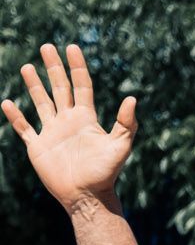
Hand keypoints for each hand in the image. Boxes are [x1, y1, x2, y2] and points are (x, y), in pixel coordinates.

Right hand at [2, 44, 136, 211]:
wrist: (87, 198)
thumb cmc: (105, 174)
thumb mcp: (120, 147)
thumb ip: (126, 124)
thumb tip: (133, 98)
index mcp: (86, 119)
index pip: (81, 86)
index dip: (77, 67)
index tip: (72, 47)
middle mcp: (68, 122)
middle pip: (60, 88)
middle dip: (54, 68)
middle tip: (47, 46)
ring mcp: (52, 133)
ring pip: (41, 103)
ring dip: (34, 86)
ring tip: (27, 67)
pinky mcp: (38, 147)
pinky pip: (24, 128)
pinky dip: (15, 117)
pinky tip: (7, 103)